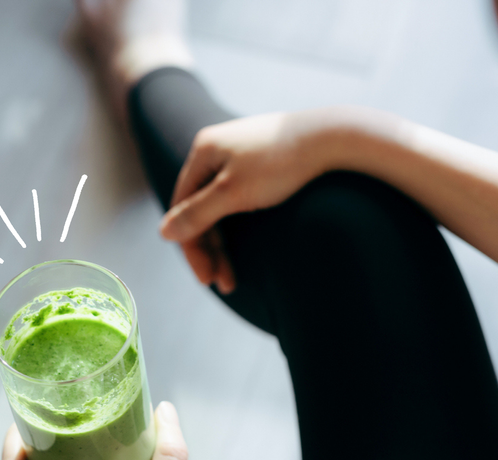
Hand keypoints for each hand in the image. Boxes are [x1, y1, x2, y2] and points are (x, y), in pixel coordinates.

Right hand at [159, 109, 346, 292]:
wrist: (333, 138)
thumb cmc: (281, 163)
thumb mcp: (233, 192)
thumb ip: (198, 214)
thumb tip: (163, 233)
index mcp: (203, 151)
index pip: (182, 206)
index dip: (191, 245)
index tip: (206, 278)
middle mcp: (216, 150)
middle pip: (200, 209)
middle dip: (210, 249)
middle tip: (224, 283)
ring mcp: (239, 155)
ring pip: (220, 207)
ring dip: (224, 244)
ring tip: (234, 277)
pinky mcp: (260, 162)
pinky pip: (237, 200)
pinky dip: (239, 226)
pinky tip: (246, 247)